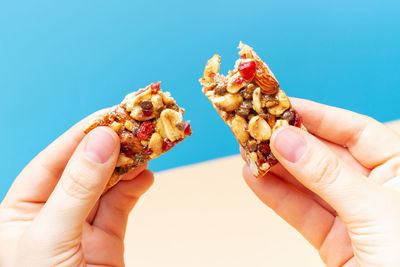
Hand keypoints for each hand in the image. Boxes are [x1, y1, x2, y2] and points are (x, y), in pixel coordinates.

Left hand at [0, 112, 153, 266]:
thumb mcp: (52, 235)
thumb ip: (78, 189)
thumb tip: (103, 141)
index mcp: (21, 211)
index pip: (51, 163)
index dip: (80, 136)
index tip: (109, 116)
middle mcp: (51, 214)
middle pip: (83, 170)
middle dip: (110, 148)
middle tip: (134, 127)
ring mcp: (81, 227)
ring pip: (107, 186)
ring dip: (128, 165)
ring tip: (146, 148)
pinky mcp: (107, 239)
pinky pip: (122, 206)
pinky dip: (136, 189)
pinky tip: (146, 176)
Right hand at [243, 99, 399, 265]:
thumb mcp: (375, 212)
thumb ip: (328, 176)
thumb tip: (286, 140)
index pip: (355, 131)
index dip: (318, 116)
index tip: (282, 106)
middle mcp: (377, 189)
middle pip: (325, 155)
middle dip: (289, 141)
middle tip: (255, 126)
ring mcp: (353, 216)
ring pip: (307, 184)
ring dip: (274, 167)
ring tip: (246, 150)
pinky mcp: (335, 242)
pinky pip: (300, 212)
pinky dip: (275, 196)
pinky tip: (253, 178)